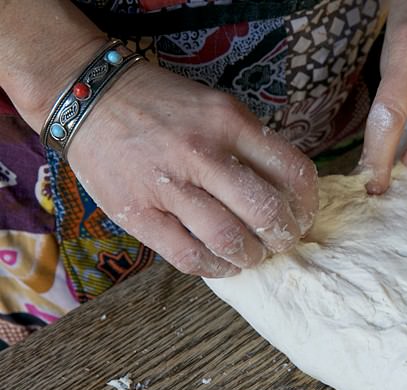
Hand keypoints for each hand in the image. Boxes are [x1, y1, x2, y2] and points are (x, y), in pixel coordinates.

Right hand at [68, 61, 317, 276]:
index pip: (292, 171)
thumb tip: (289, 193)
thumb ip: (251, 144)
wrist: (90, 96)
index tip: (303, 216)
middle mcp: (202, 152)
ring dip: (251, 256)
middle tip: (282, 242)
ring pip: (230, 239)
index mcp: (229, 122)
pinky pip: (188, 255)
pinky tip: (222, 264)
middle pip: (266, 211)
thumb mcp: (217, 108)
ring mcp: (167, 184)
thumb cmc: (163, 107)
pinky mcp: (138, 213)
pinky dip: (215, 268)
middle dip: (284, 236)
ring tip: (252, 255)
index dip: (308, 204)